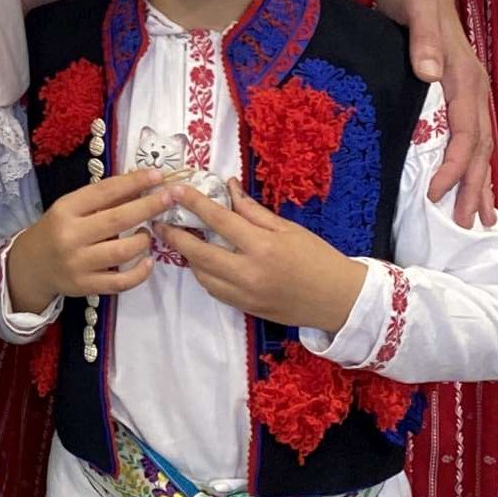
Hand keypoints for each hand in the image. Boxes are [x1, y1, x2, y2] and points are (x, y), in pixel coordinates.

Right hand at [0, 167, 173, 317]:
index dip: (133, 182)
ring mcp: (78, 264)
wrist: (31, 266)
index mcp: (66, 210)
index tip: (157, 175)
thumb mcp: (70, 208)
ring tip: (148, 233)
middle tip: (171, 196)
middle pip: (118, 219)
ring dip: (144, 239)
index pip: (104, 192)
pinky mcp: (86, 286)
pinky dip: (140, 272)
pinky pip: (121, 281)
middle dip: (149, 206)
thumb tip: (140, 185)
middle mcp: (70, 236)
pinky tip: (148, 261)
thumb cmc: (56, 230)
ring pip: (123, 251)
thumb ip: (102, 200)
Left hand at [169, 184, 368, 332]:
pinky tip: (203, 261)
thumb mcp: (288, 228)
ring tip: (181, 239)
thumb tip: (228, 188)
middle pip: (200, 254)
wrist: (338, 299)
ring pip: (202, 276)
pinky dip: (204, 274)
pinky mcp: (245, 309)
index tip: (175, 190)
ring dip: (188, 257)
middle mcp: (249, 273)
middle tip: (159, 221)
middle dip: (175, 236)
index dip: (194, 204)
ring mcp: (245, 295)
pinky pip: (214, 290)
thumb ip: (253, 211)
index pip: (220, 221)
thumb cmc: (317, 258)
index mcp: (263, 247)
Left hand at [374, 0, 495, 226]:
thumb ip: (423, 38)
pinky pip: (472, 137)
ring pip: (481, 147)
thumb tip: (431, 72)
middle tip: (466, 224)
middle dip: (474, 187)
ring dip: (480, 182)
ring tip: (478, 217)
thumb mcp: (412, 9)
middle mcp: (474, 89)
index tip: (436, 194)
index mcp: (464, 77)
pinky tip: (471, 184)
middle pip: (480, 148)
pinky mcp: (460, 93)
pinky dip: (474, 164)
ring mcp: (471, 92)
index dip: (454, 167)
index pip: (465, 134)